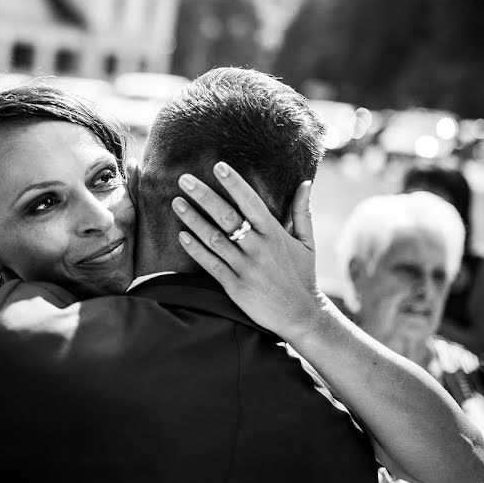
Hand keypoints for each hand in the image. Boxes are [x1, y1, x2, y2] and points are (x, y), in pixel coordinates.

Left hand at [172, 161, 321, 341]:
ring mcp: (246, 268)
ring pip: (214, 239)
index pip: (251, 203)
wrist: (301, 316)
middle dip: (204, 196)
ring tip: (176, 202)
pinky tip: (181, 235)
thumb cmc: (303, 276)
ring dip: (193, 220)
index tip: (218, 166)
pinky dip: (196, 250)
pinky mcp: (235, 287)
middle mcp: (259, 249)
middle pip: (227, 217)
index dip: (234, 184)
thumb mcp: (307, 242)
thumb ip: (302, 211)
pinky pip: (211, 265)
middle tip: (184, 179)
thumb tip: (305, 182)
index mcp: (275, 234)